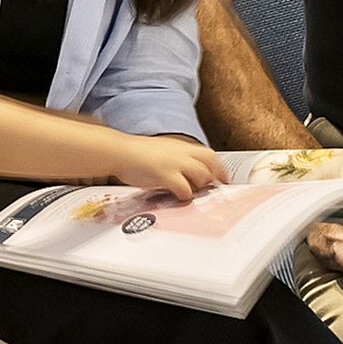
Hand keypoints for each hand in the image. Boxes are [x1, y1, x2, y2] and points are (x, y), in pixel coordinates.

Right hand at [109, 135, 226, 199]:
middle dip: (215, 178)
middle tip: (215, 190)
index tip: (223, 178)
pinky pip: (185, 188)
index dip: (219, 168)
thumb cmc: (136, 154)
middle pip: (210, 163)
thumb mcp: (162, 152)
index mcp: (181, 146)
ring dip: (199, 187)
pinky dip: (185, 195)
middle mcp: (181, 152)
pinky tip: (179, 197)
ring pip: (201, 176)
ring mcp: (175, 163)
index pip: (209, 155)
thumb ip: (177, 161)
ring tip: (191, 193)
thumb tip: (187, 175)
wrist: (119, 151)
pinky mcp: (166, 174)